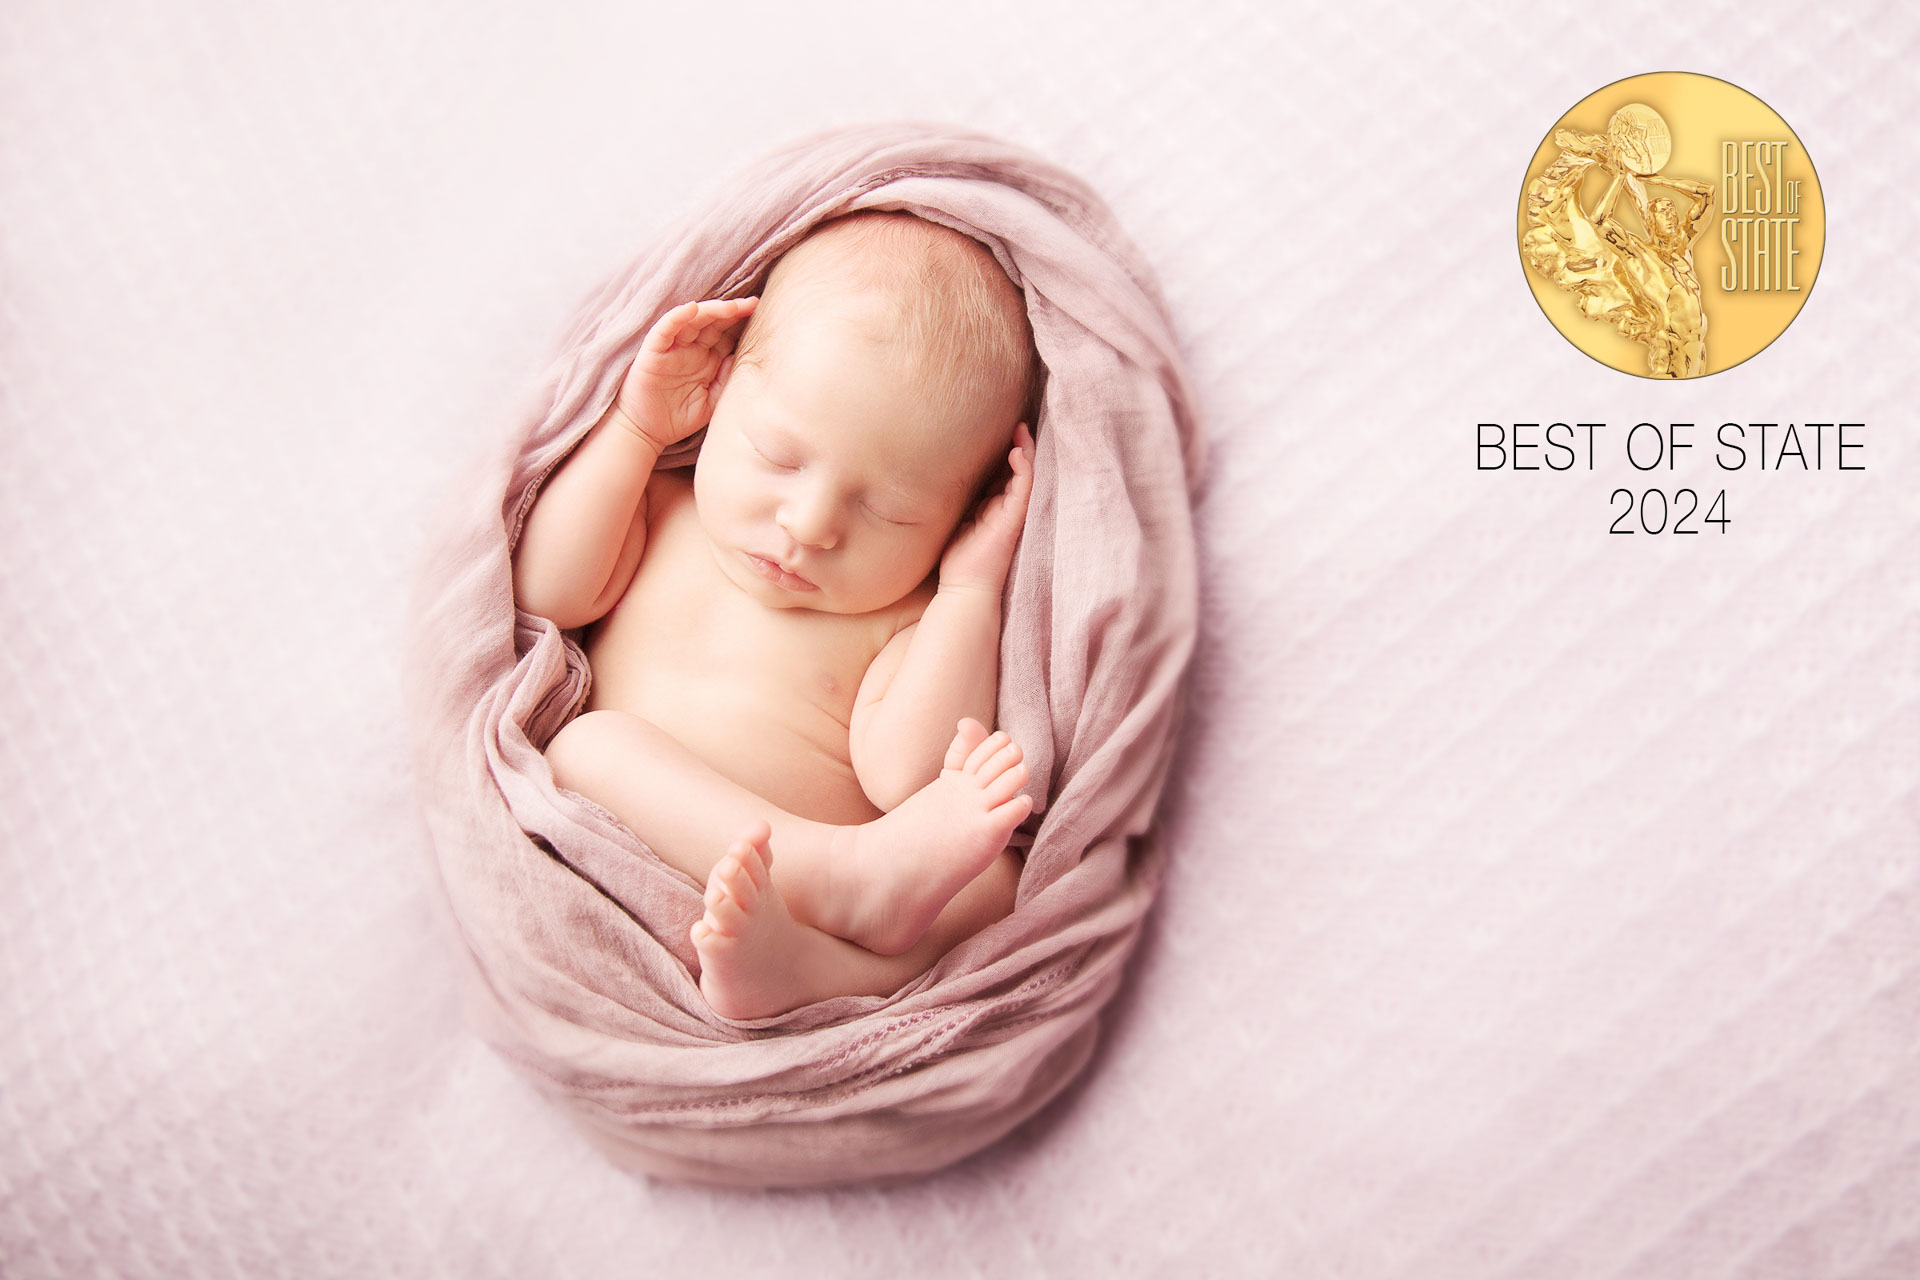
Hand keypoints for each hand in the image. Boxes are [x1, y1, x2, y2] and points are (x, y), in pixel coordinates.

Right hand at [609, 297, 757, 451]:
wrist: (647, 432)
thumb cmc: (680, 417)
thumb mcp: (712, 401)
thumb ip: (726, 380)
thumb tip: (742, 358)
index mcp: (707, 358)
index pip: (726, 334)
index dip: (742, 323)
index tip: (762, 313)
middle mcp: (691, 349)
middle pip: (713, 323)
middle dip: (732, 311)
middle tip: (753, 303)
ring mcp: (673, 348)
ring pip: (692, 321)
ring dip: (711, 311)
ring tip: (731, 307)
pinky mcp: (654, 352)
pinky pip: (665, 330)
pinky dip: (677, 317)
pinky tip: (692, 309)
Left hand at [939, 422, 1035, 593]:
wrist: (964, 588)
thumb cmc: (958, 559)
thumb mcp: (955, 520)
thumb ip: (957, 501)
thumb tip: (939, 477)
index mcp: (992, 506)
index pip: (1002, 473)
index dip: (1003, 451)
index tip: (998, 430)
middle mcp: (1005, 507)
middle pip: (1017, 470)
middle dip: (1018, 445)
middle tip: (1016, 421)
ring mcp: (1012, 512)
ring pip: (1025, 474)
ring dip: (1025, 450)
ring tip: (1021, 428)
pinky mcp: (1014, 518)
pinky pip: (1024, 487)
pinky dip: (1024, 467)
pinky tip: (1017, 451)